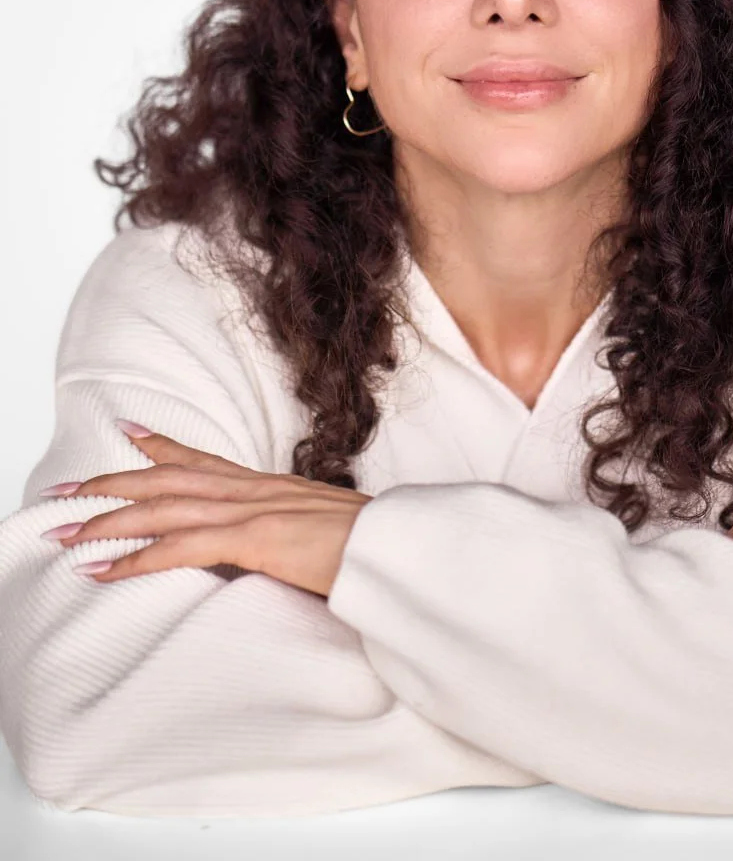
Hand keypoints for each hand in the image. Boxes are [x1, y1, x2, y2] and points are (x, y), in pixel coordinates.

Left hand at [37, 419, 373, 596]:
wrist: (400, 547)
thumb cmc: (372, 546)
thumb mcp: (325, 533)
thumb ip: (294, 534)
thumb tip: (280, 548)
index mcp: (271, 486)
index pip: (206, 459)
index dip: (165, 446)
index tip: (131, 432)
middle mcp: (256, 488)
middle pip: (170, 478)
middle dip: (112, 482)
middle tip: (63, 490)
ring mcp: (254, 509)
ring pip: (163, 508)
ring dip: (108, 520)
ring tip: (63, 532)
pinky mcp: (255, 538)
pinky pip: (181, 547)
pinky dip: (137, 558)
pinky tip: (104, 570)